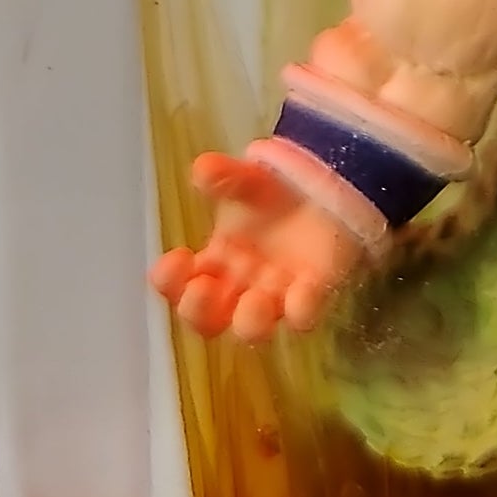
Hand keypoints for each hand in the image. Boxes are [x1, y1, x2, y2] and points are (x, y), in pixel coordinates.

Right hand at [150, 152, 365, 343]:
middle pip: (208, 319)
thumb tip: (203, 168)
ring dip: (248, 321)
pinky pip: (304, 314)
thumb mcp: (248, 181)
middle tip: (202, 288)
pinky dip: (301, 308)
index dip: (170, 281)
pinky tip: (302, 292)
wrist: (326, 188)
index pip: (178, 284)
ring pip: (252, 328)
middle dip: (199, 310)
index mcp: (213, 263)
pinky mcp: (313, 294)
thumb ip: (227, 176)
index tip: (176, 258)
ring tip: (254, 299)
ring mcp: (275, 297)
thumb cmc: (276, 195)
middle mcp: (238, 288)